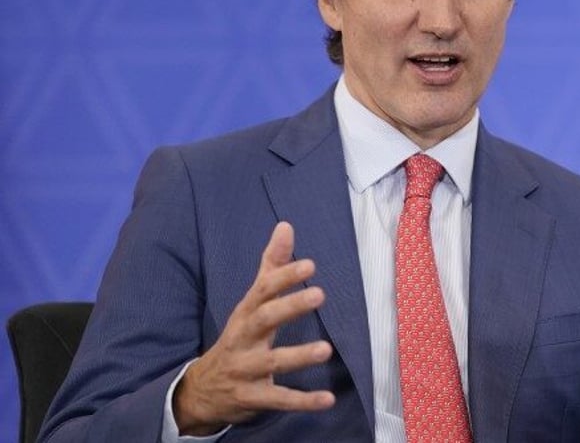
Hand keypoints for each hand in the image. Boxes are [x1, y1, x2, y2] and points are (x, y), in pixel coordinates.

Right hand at [174, 221, 335, 435]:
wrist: (203, 390)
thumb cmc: (239, 337)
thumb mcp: (251, 303)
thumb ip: (271, 266)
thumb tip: (286, 226)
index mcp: (246, 313)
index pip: (263, 290)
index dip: (285, 277)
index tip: (310, 265)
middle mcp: (243, 339)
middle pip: (265, 320)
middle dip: (290, 307)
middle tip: (320, 295)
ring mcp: (247, 369)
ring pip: (273, 362)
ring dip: (299, 356)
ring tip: (326, 349)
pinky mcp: (254, 397)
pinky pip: (279, 399)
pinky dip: (303, 401)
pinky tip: (328, 399)